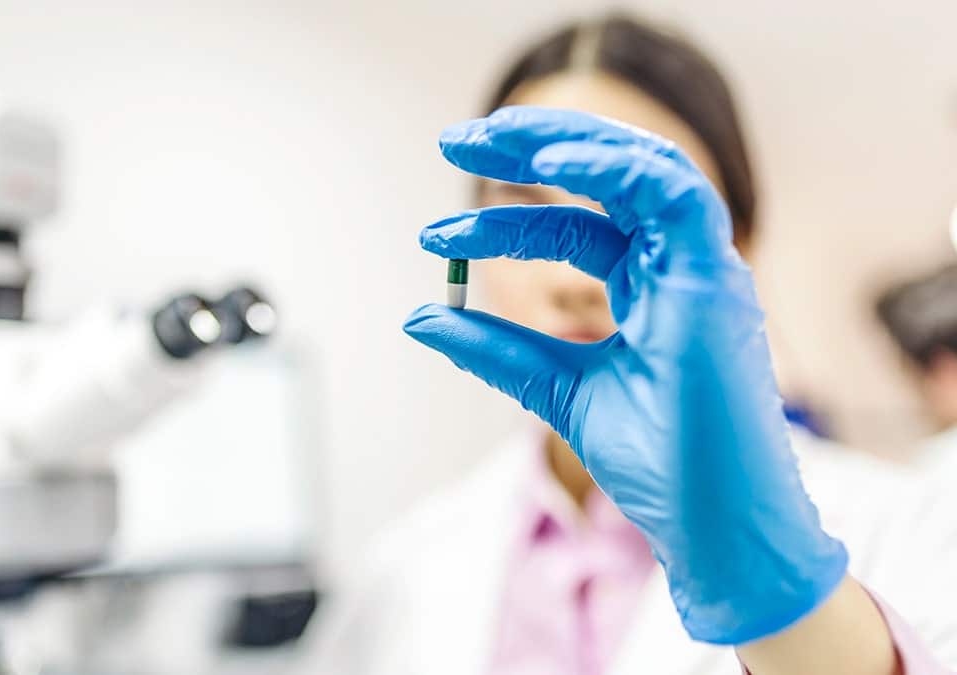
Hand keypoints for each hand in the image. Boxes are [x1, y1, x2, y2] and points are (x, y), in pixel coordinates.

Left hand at [403, 106, 847, 643]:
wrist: (713, 526)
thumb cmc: (659, 462)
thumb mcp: (556, 389)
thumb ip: (495, 349)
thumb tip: (420, 318)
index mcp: (651, 287)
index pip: (575, 227)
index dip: (504, 223)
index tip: (435, 238)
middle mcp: (680, 268)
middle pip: (610, 178)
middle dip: (532, 149)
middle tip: (456, 138)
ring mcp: (702, 270)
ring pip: (644, 167)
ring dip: (566, 142)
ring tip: (490, 137)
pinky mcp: (715, 282)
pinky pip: (673, 194)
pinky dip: (614, 168)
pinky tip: (549, 164)